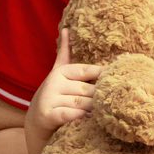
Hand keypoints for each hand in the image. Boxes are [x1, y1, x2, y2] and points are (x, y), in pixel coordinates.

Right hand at [25, 28, 101, 153]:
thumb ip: (65, 53)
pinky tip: (88, 121)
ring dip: (94, 111)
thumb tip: (66, 29)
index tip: (118, 82)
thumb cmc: (55, 97)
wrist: (35, 125)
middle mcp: (53, 82)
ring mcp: (49, 98)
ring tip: (103, 115)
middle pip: (88, 90)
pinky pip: (71, 114)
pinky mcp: (47, 115)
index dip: (105, 78)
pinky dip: (81, 118)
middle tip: (113, 103)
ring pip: (82, 104)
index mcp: (61, 71)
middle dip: (101, 99)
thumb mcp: (59, 75)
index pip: (89, 71)